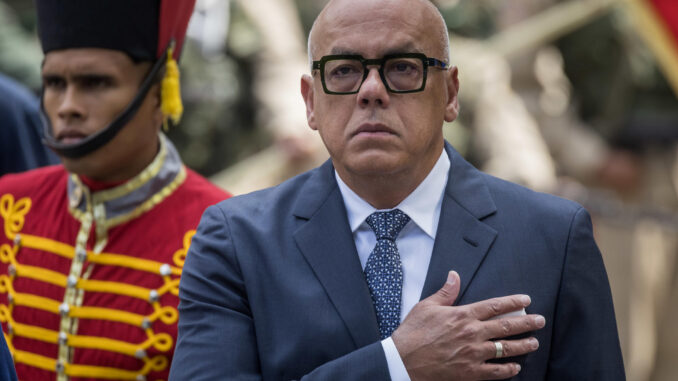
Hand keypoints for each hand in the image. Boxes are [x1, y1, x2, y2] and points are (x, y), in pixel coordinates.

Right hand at [391, 271, 544, 380]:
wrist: (403, 360)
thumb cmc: (413, 333)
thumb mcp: (426, 306)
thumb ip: (445, 292)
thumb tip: (454, 276)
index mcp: (463, 315)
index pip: (494, 306)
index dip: (513, 302)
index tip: (526, 299)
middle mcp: (472, 333)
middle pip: (506, 327)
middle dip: (527, 323)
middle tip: (540, 321)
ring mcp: (473, 354)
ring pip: (506, 349)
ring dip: (523, 346)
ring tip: (534, 343)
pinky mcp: (469, 372)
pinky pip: (495, 371)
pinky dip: (508, 369)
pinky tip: (515, 367)